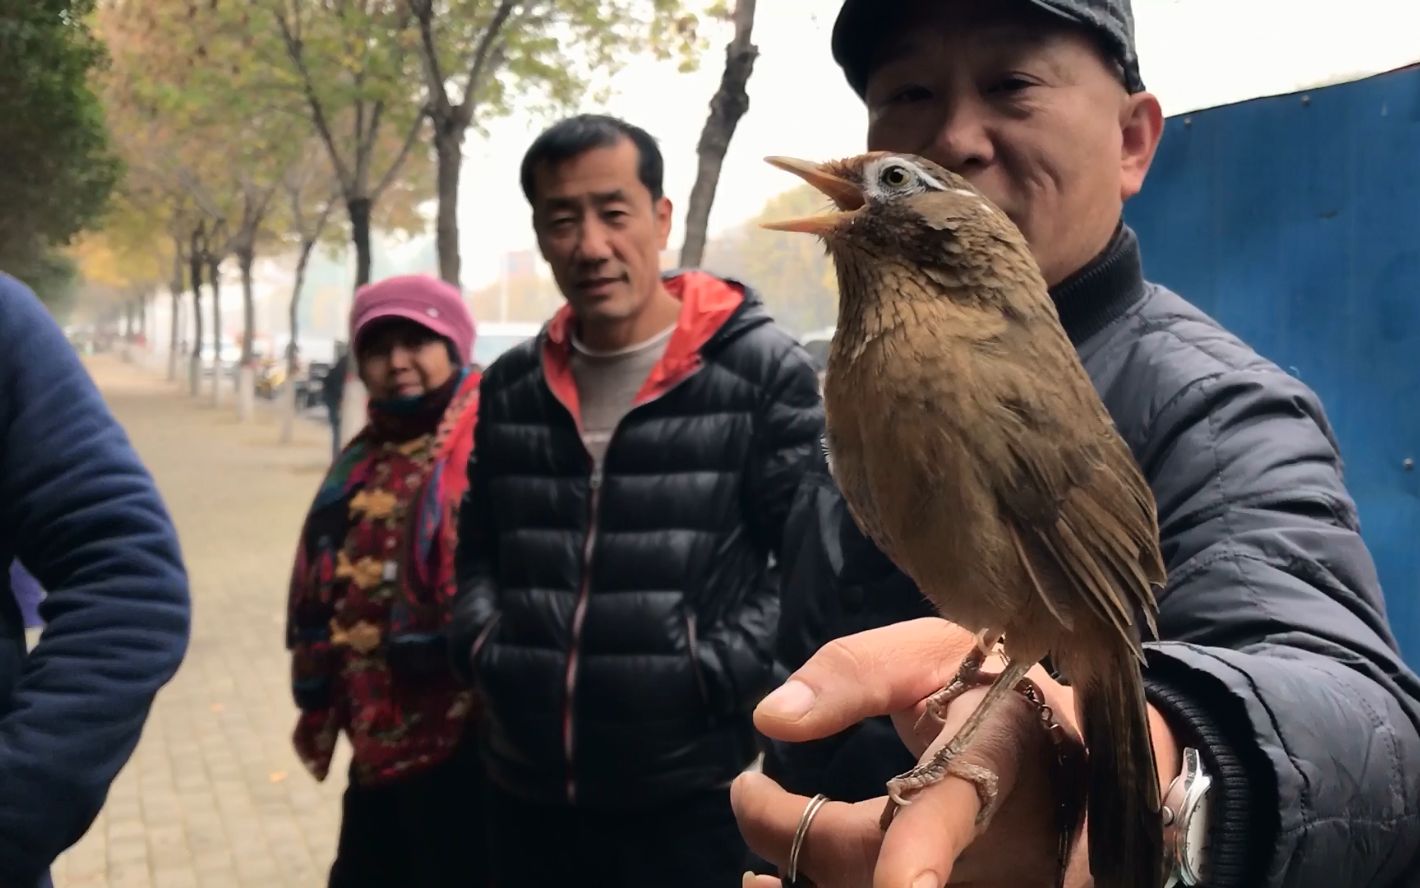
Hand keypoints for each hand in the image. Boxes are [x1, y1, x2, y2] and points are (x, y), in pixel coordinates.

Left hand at [732, 618, 1180, 887]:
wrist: (1083, 748)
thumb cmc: (995, 687)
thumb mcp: (933, 652)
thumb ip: (852, 674)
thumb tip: (769, 718)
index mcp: (998, 750)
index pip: (951, 807)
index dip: (922, 852)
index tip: (901, 886)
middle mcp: (1006, 836)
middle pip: (880, 865)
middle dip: (794, 837)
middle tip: (749, 794)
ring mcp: (1002, 884)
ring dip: (810, 886)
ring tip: (755, 876)